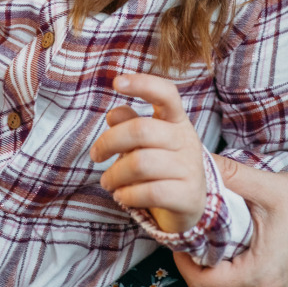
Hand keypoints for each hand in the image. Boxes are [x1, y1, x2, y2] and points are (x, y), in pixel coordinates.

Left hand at [89, 72, 205, 234]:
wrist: (192, 203)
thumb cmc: (163, 165)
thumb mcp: (149, 140)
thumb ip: (130, 123)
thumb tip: (112, 114)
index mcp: (177, 120)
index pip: (166, 93)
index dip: (142, 84)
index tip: (116, 83)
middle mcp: (186, 140)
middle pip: (141, 129)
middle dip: (109, 142)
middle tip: (95, 156)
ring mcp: (190, 168)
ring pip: (141, 163)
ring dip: (115, 174)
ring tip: (108, 181)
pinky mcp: (189, 196)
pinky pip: (150, 192)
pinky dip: (128, 195)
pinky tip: (122, 196)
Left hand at [173, 155, 287, 286]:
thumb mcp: (269, 187)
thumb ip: (231, 174)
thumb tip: (199, 160)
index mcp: (260, 276)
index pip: (202, 282)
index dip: (181, 260)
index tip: (176, 233)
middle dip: (196, 261)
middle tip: (189, 229)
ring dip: (216, 266)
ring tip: (209, 234)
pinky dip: (235, 271)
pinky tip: (234, 244)